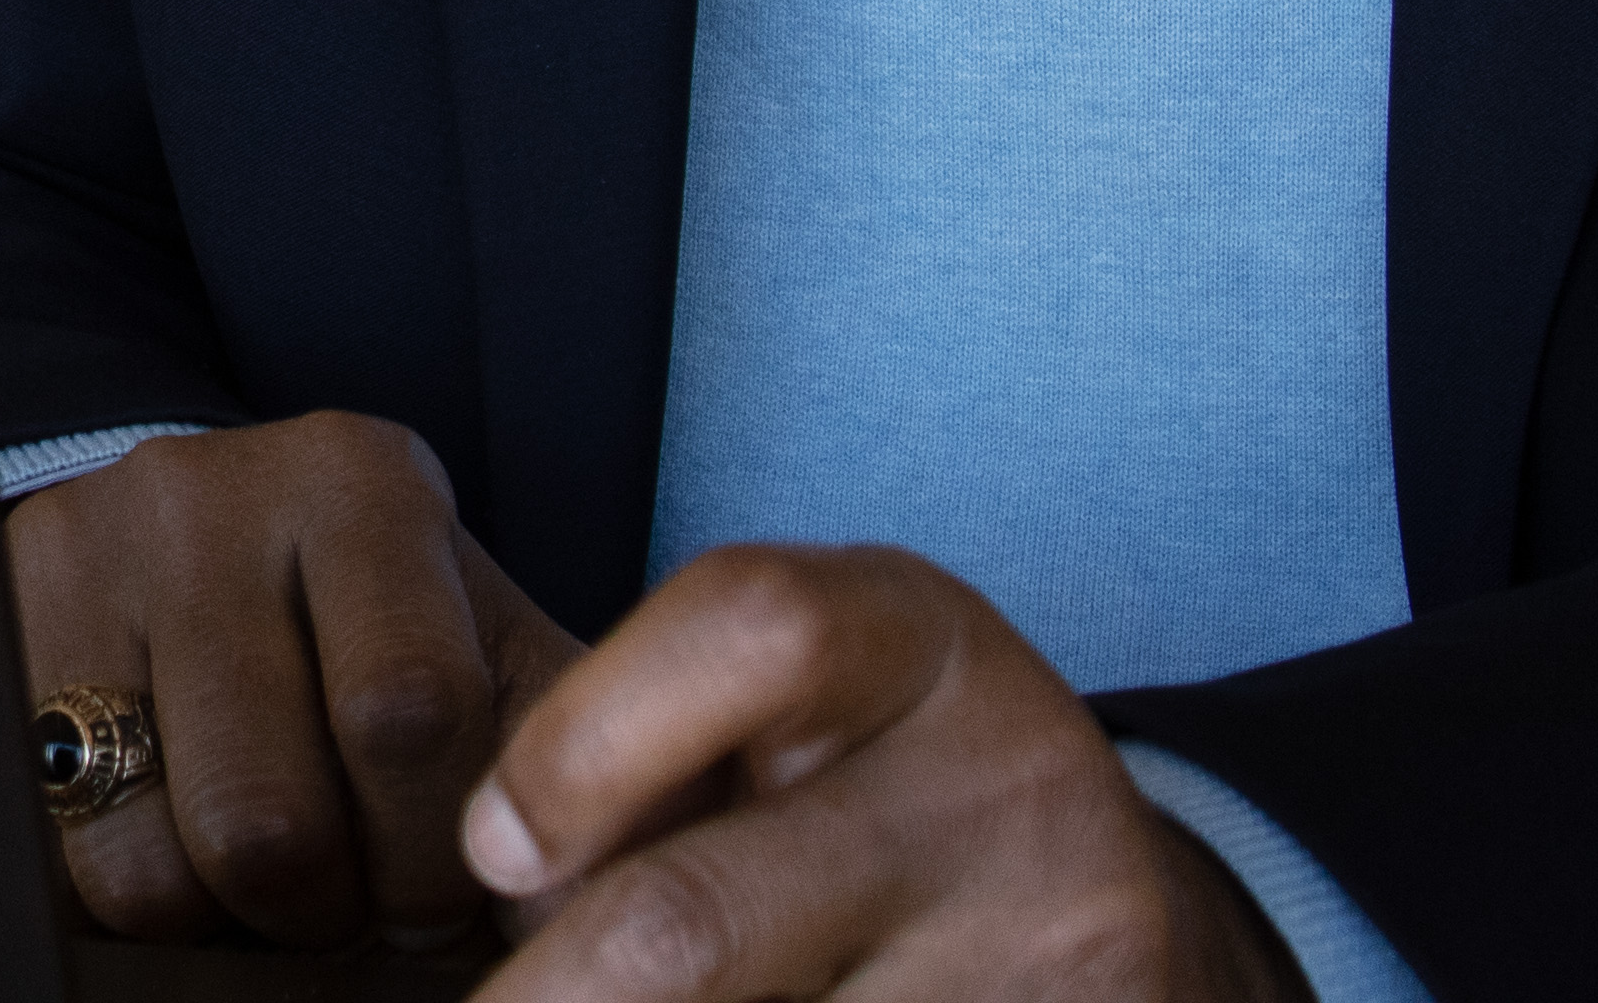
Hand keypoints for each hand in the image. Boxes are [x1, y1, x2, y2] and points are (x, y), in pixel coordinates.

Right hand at [4, 412, 589, 948]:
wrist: (202, 535)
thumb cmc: (383, 626)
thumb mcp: (492, 653)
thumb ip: (567, 755)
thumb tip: (587, 922)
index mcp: (360, 483)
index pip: (407, 715)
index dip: (431, 854)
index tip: (440, 885)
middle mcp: (205, 494)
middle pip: (268, 812)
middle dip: (331, 906)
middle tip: (352, 899)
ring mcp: (80, 556)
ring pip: (155, 862)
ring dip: (230, 919)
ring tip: (271, 872)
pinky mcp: (0, 637)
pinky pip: (66, 859)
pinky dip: (142, 897)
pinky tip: (186, 844)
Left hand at [460, 542, 1303, 1000]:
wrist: (1103, 925)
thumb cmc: (871, 797)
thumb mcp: (793, 717)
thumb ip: (651, 755)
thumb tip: (494, 874)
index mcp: (919, 642)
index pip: (750, 631)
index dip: (580, 745)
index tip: (494, 851)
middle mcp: (1004, 788)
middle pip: (695, 919)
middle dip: (549, 994)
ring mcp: (1050, 959)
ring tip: (597, 1000)